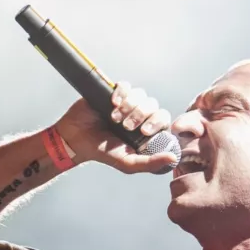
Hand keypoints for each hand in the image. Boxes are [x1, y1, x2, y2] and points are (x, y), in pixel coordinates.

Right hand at [54, 82, 176, 173]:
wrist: (76, 139)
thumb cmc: (102, 152)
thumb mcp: (127, 163)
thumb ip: (151, 163)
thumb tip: (174, 158)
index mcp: (147, 131)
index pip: (163, 119)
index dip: (156, 122)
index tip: (143, 131)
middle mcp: (140, 115)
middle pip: (152, 105)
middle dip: (140, 115)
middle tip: (126, 126)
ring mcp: (127, 103)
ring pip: (140, 95)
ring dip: (129, 106)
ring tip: (114, 118)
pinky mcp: (115, 93)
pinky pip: (126, 86)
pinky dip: (122, 93)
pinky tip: (113, 103)